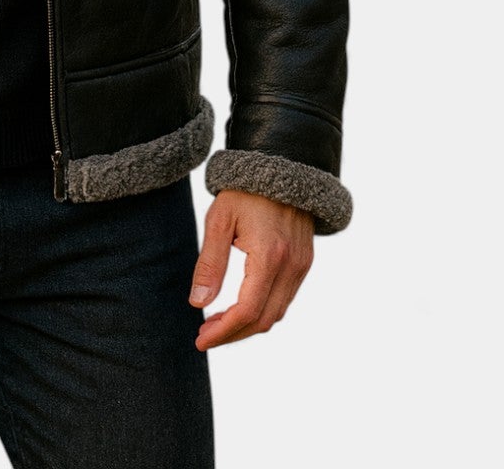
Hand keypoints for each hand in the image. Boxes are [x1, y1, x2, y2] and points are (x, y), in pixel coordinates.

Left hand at [189, 189, 312, 349]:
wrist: (282, 163)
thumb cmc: (245, 189)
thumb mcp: (219, 220)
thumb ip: (210, 263)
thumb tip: (197, 304)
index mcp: (269, 256)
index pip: (247, 311)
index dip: (223, 332)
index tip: (200, 340)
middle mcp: (292, 266)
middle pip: (264, 320)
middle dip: (233, 334)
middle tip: (205, 336)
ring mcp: (302, 265)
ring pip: (277, 313)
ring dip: (248, 325)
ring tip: (218, 324)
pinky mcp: (305, 261)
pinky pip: (285, 298)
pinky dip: (263, 310)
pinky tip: (241, 307)